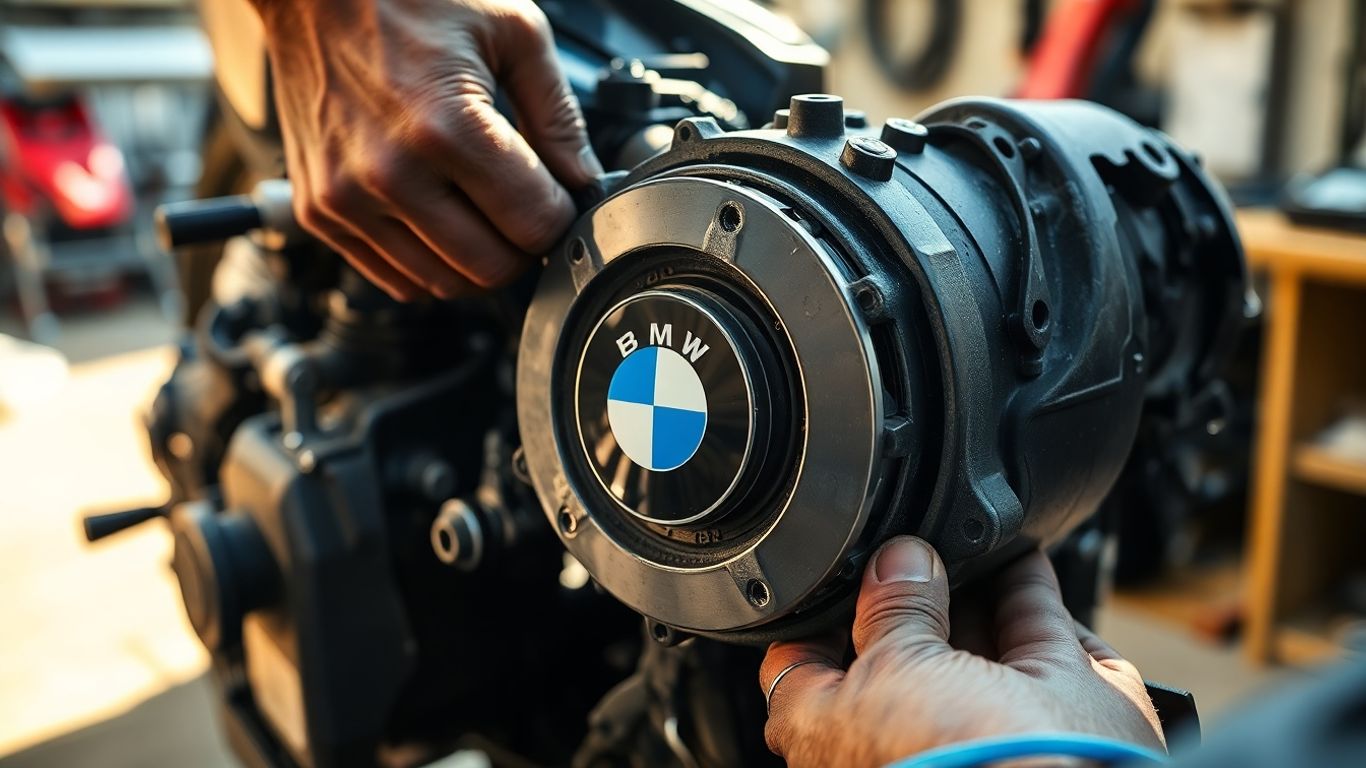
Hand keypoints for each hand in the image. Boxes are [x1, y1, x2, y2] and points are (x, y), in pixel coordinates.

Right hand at [251, 0, 600, 299]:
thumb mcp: (512, 32)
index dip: (561, 216)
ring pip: (442, 284)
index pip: (533, 225)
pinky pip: (393, 278)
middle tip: (525, 209)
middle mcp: (389, 174)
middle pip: (491, 269)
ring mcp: (346, 199)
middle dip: (523, 247)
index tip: (559, 196)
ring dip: (476, 261)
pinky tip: (440, 220)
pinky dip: (428, 264)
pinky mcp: (319, 213)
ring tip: (481, 211)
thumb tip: (585, 181)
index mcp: (445, 127)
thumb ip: (559, 116)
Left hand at [760, 537, 1164, 767]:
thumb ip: (890, 609)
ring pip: (970, 637)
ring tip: (953, 530)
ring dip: (966, 583)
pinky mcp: (1056, 697)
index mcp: (846, 739)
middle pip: (900, 647)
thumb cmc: (950, 759)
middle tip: (900, 538)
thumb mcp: (892, 668)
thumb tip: (895, 561)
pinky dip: (1025, 583)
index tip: (834, 570)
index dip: (817, 617)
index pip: (807, 671)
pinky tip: (1015, 548)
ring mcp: (987, 717)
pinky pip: (1034, 627)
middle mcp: (916, 731)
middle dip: (899, 592)